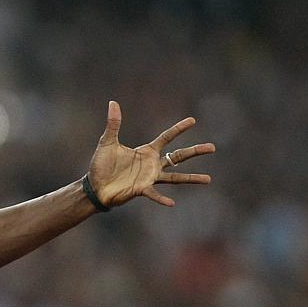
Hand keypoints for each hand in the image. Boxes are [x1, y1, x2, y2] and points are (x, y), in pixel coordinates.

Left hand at [87, 101, 213, 207]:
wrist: (94, 186)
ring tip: (208, 179)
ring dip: (191, 178)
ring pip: (174, 177)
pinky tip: (172, 203)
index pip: (166, 137)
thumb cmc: (101, 166)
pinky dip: (161, 199)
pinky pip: (154, 194)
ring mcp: (149, 178)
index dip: (178, 129)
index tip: (192, 120)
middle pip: (178, 156)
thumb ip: (113, 124)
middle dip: (195, 151)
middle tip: (213, 147)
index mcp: (146, 151)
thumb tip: (113, 103)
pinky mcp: (141, 190)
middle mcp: (152, 165)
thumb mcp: (107, 142)